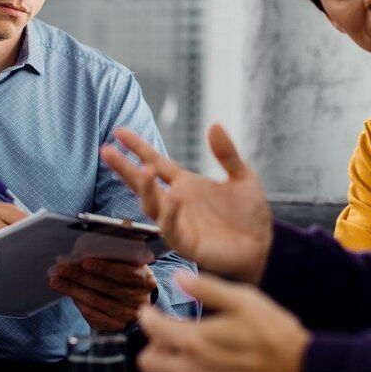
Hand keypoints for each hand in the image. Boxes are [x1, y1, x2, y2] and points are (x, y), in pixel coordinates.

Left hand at [49, 258, 155, 331]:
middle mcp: (139, 299)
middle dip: (81, 276)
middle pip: (106, 287)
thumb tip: (89, 248)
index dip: (104, 267)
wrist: (138, 301)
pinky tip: (68, 294)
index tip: (84, 262)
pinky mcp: (116, 326)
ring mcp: (128, 315)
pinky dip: (79, 304)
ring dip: (74, 290)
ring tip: (56, 280)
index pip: (124, 273)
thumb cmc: (129, 276)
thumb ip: (117, 256)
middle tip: (62, 268)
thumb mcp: (130, 264)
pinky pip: (94, 316)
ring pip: (97, 301)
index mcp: (145, 280)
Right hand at [100, 124, 272, 283]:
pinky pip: (171, 227)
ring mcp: (178, 222)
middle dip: (124, 167)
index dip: (137, 147)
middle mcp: (175, 201)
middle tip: (106, 151)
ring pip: (152, 205)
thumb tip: (214, 125)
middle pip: (143, 182)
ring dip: (146, 188)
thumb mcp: (242, 176)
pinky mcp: (186, 243)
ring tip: (144, 170)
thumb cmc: (249, 214)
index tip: (119, 131)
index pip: (155, 161)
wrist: (264, 246)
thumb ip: (226, 153)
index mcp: (185, 183)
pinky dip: (171, 212)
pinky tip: (174, 196)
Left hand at [137, 272, 309, 371]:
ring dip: (171, 371)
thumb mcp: (243, 299)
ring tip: (190, 357)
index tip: (151, 310)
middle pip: (147, 363)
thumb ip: (207, 288)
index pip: (150, 328)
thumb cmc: (275, 335)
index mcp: (194, 341)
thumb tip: (178, 277)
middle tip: (171, 335)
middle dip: (155, 345)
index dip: (147, 314)